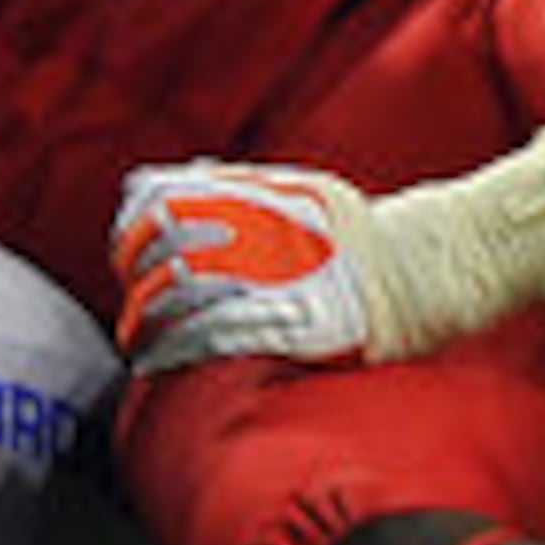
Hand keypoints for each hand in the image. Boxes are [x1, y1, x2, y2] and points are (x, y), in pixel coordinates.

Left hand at [110, 160, 383, 373]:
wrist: (420, 269)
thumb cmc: (352, 234)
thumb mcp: (296, 189)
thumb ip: (227, 185)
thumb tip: (148, 184)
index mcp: (260, 191)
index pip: (169, 197)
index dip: (135, 225)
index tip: (124, 252)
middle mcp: (263, 227)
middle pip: (169, 246)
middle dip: (136, 276)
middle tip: (129, 304)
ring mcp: (278, 275)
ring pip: (185, 293)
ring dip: (147, 320)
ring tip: (134, 340)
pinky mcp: (291, 322)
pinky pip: (218, 336)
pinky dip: (177, 349)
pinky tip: (157, 361)